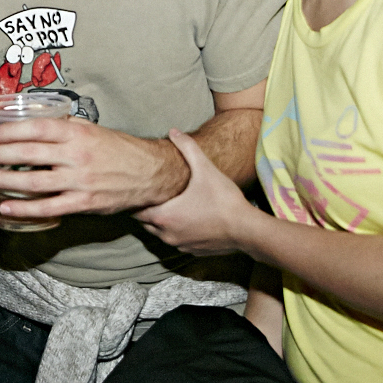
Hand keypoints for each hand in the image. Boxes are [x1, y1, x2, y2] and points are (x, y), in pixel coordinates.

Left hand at [0, 116, 182, 219]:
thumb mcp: (92, 130)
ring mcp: (79, 181)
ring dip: (5, 180)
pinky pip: (49, 207)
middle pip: (29, 154)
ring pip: (34, 182)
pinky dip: (25, 208)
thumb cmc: (118, 149)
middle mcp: (76, 155)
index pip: (36, 129)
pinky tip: (6, 206)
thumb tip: (34, 125)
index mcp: (77, 133)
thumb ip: (65, 129)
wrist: (150, 174)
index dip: (10, 131)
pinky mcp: (83, 203)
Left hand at [136, 129, 261, 255]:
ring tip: (169, 205)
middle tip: (154, 194)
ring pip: (159, 234)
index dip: (138, 199)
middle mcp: (167, 235)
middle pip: (145, 223)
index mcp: (163, 216)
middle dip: (147, 210)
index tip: (141, 188)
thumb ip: (187, 148)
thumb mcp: (205, 169)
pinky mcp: (192, 251)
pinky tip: (187, 218)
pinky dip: (176, 231)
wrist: (246, 229)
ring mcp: (180, 245)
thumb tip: (173, 131)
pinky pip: (176, 241)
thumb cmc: (223, 199)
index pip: (136, 211)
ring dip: (161, 221)